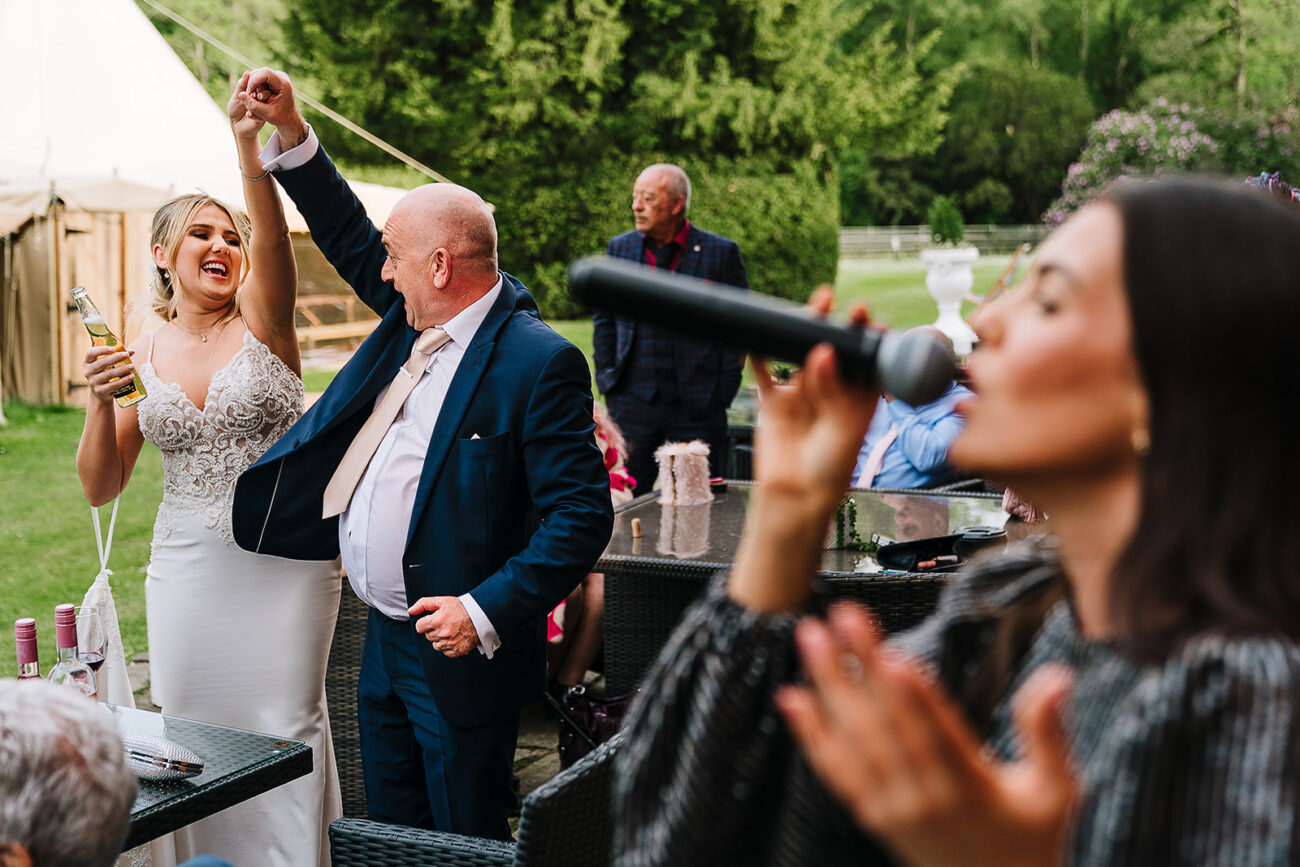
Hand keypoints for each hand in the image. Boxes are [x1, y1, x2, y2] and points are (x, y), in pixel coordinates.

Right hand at [83, 346, 134, 404]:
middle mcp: (88, 371)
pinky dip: (124, 380)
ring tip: (132, 366)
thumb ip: (118, 356)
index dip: (101, 350)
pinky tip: (131, 376)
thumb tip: (131, 352)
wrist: (101, 393)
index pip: (90, 353)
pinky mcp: (100, 391)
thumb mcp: (108, 365)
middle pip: (102, 363)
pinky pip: (113, 385)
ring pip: (109, 374)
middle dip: (116, 358)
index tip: (113, 348)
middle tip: (127, 355)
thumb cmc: (105, 374)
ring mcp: (93, 382)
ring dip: (122, 369)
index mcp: (87, 362)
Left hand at [227, 71, 264, 140]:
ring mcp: (265, 105)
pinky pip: (265, 109)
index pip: (257, 81)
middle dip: (257, 90)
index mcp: (253, 90)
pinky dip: (256, 110)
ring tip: (248, 105)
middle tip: (250, 96)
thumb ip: (241, 86)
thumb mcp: (236, 97)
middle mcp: (261, 96)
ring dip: (258, 99)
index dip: (253, 82)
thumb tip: (247, 73)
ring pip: (266, 97)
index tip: (247, 89)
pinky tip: (248, 114)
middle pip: (264, 87)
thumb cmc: (236, 110)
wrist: (238, 126)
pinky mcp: (267, 114)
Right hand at [240, 67, 307, 147]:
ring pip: (256, 76)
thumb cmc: (280, 118)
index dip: (253, 81)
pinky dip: (254, 89)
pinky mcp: (271, 80)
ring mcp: (276, 77)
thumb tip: (241, 94)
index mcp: (283, 84)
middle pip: (258, 73)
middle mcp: (280, 77)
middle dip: (251, 86)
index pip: (265, 73)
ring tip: (257, 101)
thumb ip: (253, 105)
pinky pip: (258, 80)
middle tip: (252, 99)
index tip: (249, 94)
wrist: (289, 118)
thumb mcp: (266, 114)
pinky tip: (258, 100)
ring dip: (252, 88)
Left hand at [408, 597, 478, 657]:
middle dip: (433, 630)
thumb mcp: (442, 601)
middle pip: (428, 636)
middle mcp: (442, 634)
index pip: (419, 627)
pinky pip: (445, 652)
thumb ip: (424, 604)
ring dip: (440, 639)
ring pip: (435, 645)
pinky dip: (449, 646)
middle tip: (445, 623)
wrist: (481, 616)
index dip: (425, 623)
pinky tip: (455, 637)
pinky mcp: (457, 650)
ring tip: (450, 630)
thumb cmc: (462, 607)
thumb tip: (410, 611)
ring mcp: (450, 643)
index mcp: (437, 621)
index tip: (433, 620)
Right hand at [749, 287, 876, 526]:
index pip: (864, 360)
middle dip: (834, 324)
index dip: (865, 337)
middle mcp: (832, 391)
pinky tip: (759, 336)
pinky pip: (765, 373)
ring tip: (811, 307)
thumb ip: (833, 390)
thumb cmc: (830, 470)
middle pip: (833, 350)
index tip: (866, 319)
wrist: (795, 498)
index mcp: (858, 398)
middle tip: (832, 302)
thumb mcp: (843, 429)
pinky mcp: (774, 402)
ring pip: (802, 354)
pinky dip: (760, 354)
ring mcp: (802, 394)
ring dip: (803, 330)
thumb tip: (822, 351)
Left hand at [777, 603, 1076, 866]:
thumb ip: (1048, 731)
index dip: (912, 696)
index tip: (891, 654)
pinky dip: (812, 734)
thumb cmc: (1032, 837)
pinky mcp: (873, 814)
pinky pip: (836, 771)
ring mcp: (893, 807)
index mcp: (970, 788)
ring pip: (853, 741)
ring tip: (810, 636)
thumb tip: (1058, 674)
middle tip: (841, 615)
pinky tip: (791, 696)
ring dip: (828, 686)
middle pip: (886, 724)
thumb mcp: (1056, 791)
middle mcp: (925, 797)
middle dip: (860, 666)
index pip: (936, 733)